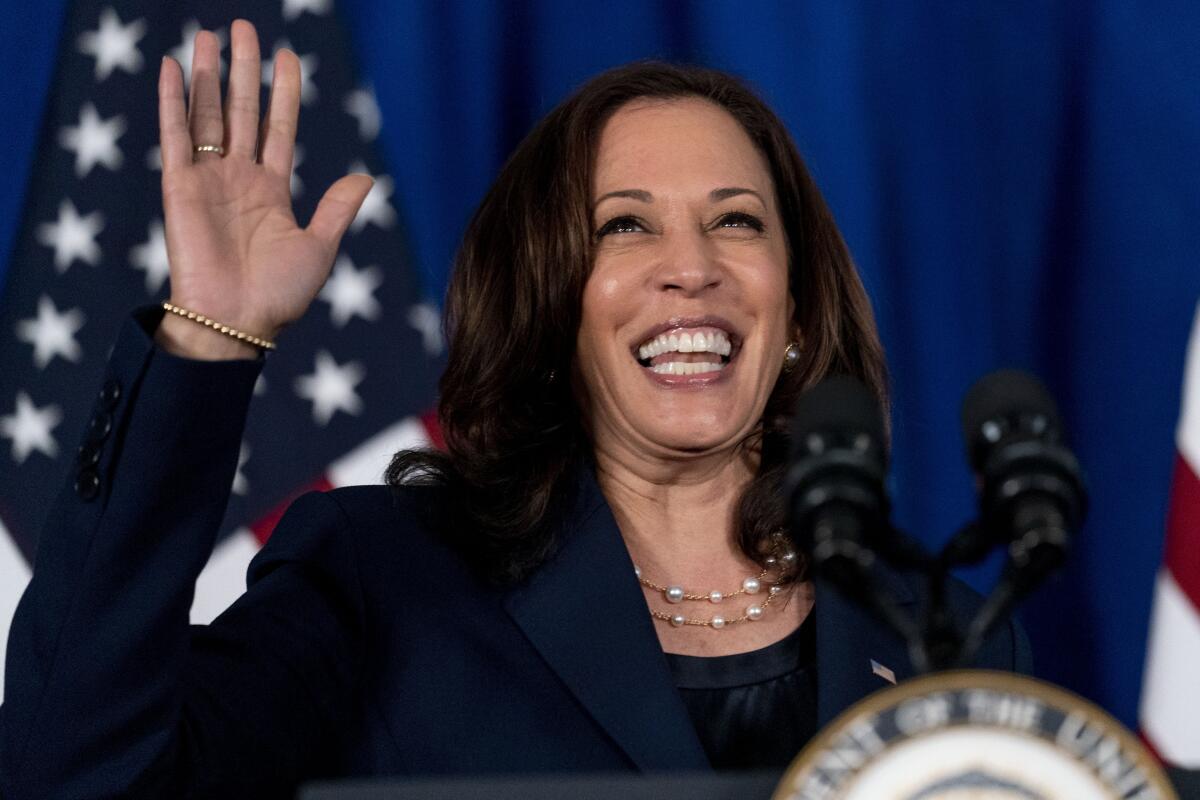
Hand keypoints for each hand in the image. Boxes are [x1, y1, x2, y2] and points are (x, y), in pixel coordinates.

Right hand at [155, 20, 372, 358]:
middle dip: (243, 69)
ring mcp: (208, 180)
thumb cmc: (280, 295)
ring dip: (206, 74)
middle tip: (243, 28)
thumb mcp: (319, 247)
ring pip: (207, 114)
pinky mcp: (180, 187)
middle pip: (241, 110)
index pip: (280, 127)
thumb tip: (366, 177)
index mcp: (273, 190)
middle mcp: (239, 178)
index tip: (288, 57)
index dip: (283, 92)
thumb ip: (338, 209)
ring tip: (208, 35)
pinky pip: (175, 136)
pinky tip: (172, 67)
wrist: (238, 322)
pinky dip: (173, 101)